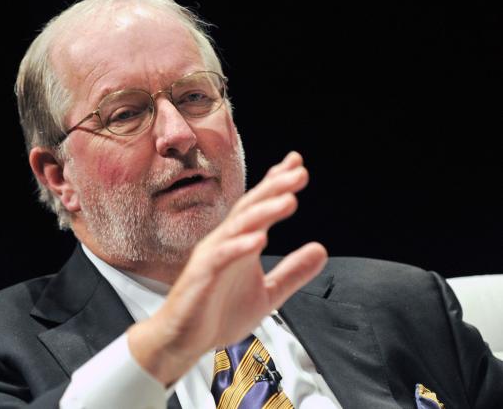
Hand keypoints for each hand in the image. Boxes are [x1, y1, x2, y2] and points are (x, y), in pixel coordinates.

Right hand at [128, 151, 327, 384]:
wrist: (184, 341)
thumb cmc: (218, 313)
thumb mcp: (268, 293)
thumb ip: (293, 271)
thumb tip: (322, 249)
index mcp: (240, 244)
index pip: (259, 207)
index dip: (276, 184)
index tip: (297, 164)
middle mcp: (225, 243)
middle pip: (250, 208)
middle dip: (274, 188)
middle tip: (298, 172)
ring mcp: (211, 258)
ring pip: (237, 227)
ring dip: (263, 211)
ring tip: (288, 199)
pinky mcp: (200, 278)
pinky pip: (220, 258)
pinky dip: (238, 247)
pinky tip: (258, 239)